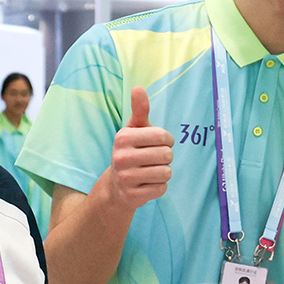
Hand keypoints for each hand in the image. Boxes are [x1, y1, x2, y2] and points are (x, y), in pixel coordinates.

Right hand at [102, 86, 173, 210]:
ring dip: (163, 172)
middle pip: (167, 155)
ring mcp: (125, 178)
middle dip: (166, 157)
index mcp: (122, 137)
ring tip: (150, 171)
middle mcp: (120, 157)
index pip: (162, 136)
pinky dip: (159, 186)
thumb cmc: (131, 150)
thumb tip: (139, 88)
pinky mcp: (132, 196)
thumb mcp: (134, 128)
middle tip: (153, 159)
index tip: (159, 143)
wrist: (116, 185)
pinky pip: (162, 189)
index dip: (167, 140)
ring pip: (166, 173)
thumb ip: (140, 109)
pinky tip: (147, 184)